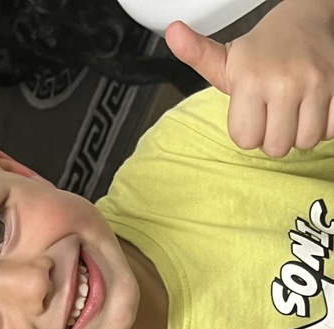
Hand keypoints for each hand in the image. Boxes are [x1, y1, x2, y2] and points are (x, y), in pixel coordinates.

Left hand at [165, 0, 333, 154]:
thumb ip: (197, 54)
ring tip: (294, 109)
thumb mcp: (226, 58)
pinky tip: (313, 106)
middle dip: (274, 136)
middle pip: (277, 147)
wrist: (305, 19)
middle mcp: (284, 82)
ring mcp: (316, 84)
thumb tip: (172, 33)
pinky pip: (331, 130)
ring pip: (306, 142)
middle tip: (274, 112)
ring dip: (300, 132)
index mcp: (251, 79)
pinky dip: (324, 124)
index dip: (249, 132)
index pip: (246, 141)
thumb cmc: (263, 50)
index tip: (252, 112)